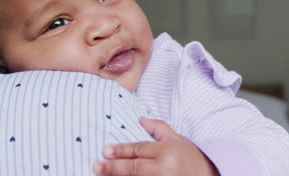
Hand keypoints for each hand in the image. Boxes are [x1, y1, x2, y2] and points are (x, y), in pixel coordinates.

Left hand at [93, 117, 217, 175]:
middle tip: (97, 166)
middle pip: (134, 168)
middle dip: (113, 167)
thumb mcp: (178, 139)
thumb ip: (159, 128)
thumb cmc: (191, 158)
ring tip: (102, 175)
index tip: (105, 151)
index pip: (139, 150)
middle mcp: (165, 168)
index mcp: (167, 152)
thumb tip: (141, 119)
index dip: (121, 150)